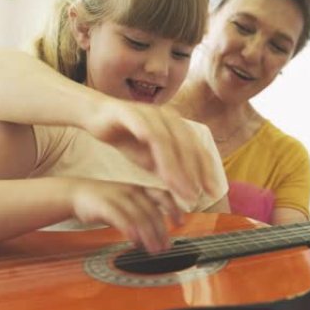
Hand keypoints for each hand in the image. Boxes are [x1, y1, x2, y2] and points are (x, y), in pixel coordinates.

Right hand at [69, 178, 182, 253]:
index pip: (163, 195)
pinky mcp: (104, 205)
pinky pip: (120, 218)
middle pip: (152, 212)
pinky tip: (135, 241)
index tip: (181, 223)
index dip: (174, 209)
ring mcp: (118, 197)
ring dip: (149, 236)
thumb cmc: (105, 201)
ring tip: (153, 249)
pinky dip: (130, 230)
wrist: (77, 193)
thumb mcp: (128, 202)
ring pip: (139, 217)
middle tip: (166, 247)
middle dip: (161, 231)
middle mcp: (132, 191)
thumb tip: (159, 234)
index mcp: (140, 189)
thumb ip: (144, 213)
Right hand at [82, 98, 220, 202]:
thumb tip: (187, 190)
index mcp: (177, 126)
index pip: (197, 149)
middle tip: (196, 195)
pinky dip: (156, 147)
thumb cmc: (127, 137)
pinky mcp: (131, 113)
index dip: (206, 171)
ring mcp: (152, 113)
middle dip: (194, 173)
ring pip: (169, 142)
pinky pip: (147, 131)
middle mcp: (169, 117)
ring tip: (178, 188)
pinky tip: (158, 167)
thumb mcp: (150, 158)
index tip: (213, 191)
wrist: (97, 116)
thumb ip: (167, 169)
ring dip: (175, 167)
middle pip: (187, 146)